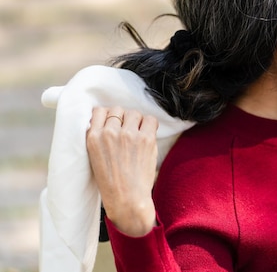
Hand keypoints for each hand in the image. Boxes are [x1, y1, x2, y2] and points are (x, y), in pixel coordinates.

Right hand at [86, 106, 158, 236]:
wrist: (127, 199)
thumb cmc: (111, 181)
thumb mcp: (95, 157)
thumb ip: (100, 137)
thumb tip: (110, 119)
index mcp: (93, 137)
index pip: (99, 111)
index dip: (108, 117)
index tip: (113, 124)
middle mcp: (109, 133)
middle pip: (117, 110)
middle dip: (122, 119)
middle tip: (126, 132)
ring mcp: (128, 135)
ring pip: (133, 113)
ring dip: (136, 121)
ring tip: (137, 135)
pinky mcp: (146, 139)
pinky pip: (150, 119)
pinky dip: (149, 125)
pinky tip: (147, 135)